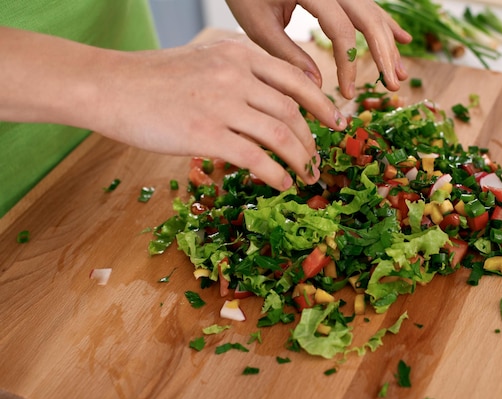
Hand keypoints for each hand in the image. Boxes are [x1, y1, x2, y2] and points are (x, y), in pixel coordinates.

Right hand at [0, 28, 347, 190]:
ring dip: (300, 160)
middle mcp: (236, 75)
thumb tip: (269, 99)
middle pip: (292, 111)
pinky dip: (275, 174)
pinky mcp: (206, 133)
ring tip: (306, 177)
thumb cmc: (153, 78)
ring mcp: (222, 103)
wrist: (110, 86)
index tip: (335, 122)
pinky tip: (281, 184)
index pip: (295, 80)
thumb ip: (238, 70)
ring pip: (281, 135)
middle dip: (311, 140)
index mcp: (239, 54)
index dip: (321, 104)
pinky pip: (256, 157)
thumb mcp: (203, 57)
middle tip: (317, 160)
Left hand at [226, 0, 411, 98]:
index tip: (347, 93)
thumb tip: (317, 87)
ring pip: (372, 12)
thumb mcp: (259, 25)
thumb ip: (289, 55)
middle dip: (384, 54)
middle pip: (368, 19)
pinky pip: (368, 5)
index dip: (348, 64)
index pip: (342, 31)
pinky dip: (385, 23)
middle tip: (394, 84)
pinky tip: (403, 38)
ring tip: (401, 74)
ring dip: (389, 43)